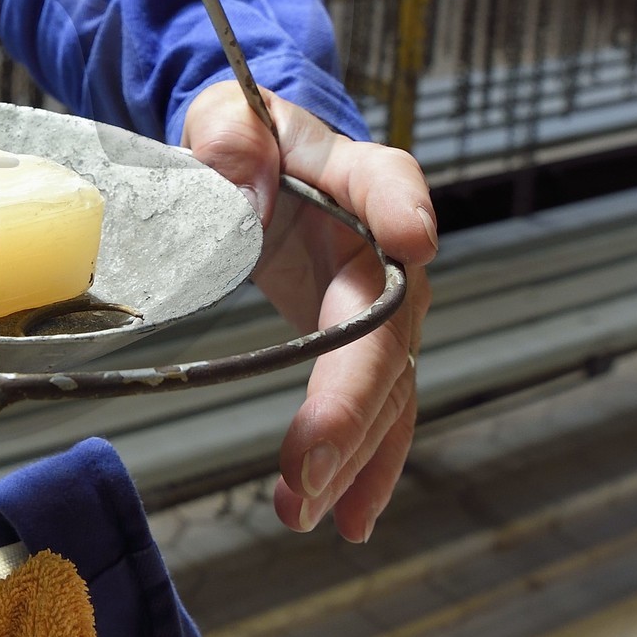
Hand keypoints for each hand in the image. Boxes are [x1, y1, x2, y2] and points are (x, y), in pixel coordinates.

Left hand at [182, 82, 435, 542]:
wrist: (263, 165)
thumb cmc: (247, 137)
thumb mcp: (223, 117)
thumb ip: (228, 138)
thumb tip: (241, 185)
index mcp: (355, 175)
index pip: (388, 182)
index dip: (402, 208)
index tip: (414, 237)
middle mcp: (387, 248)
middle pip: (386, 323)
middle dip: (352, 399)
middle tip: (312, 463)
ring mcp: (380, 306)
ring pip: (384, 386)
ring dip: (351, 454)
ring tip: (305, 508)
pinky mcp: (361, 349)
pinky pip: (376, 414)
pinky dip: (364, 468)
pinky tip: (348, 520)